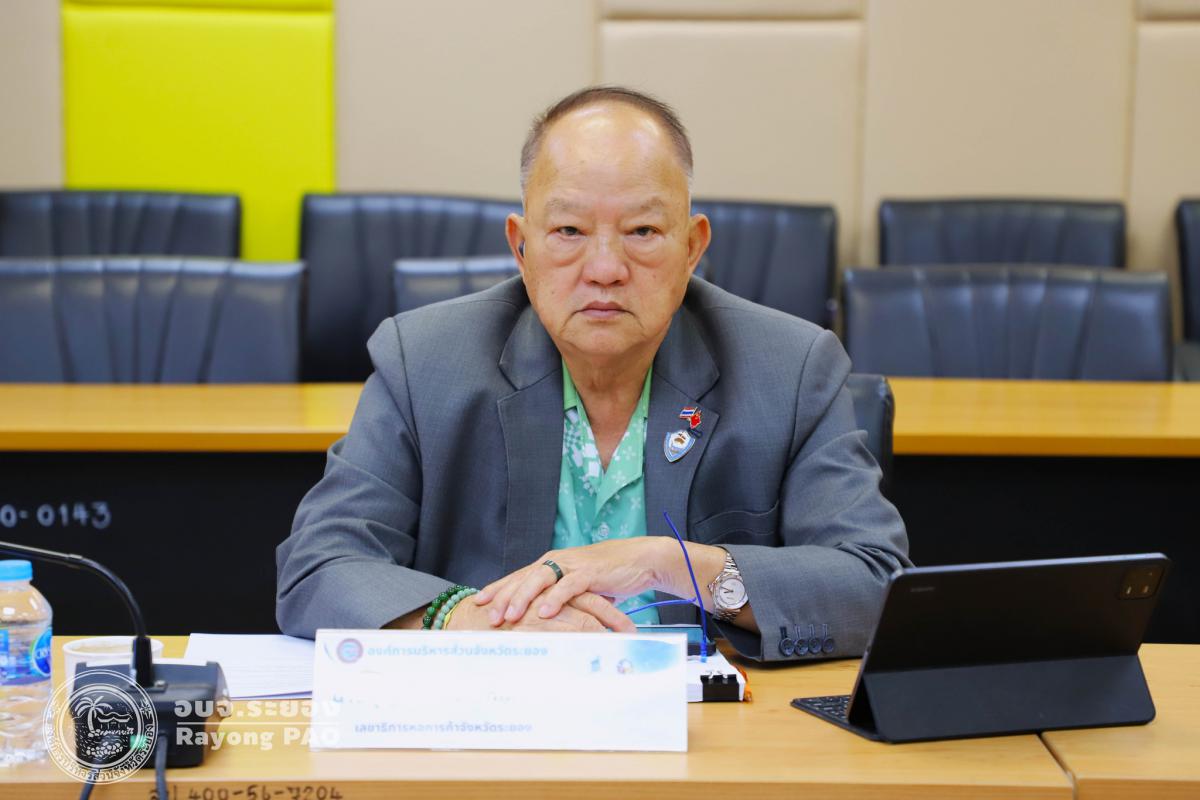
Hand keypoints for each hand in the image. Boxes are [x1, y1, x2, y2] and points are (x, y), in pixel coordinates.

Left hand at [473, 539, 667, 626]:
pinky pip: (568, 586)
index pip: (518, 577)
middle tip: (488, 616)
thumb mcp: (577, 588)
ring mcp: (572, 565)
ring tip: (510, 616)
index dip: (498, 589)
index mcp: (550, 564)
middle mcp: (557, 561)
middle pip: (523, 578)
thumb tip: (540, 619)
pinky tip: (544, 611)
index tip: (477, 603)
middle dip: (503, 598)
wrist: (639, 560)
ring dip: (523, 598)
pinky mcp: (590, 573)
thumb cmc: (607, 576)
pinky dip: (555, 598)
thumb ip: (559, 598)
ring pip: (540, 580)